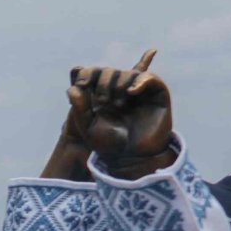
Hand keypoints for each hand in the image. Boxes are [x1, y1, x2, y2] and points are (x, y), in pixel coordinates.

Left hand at [68, 60, 175, 175]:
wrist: (130, 159)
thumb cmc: (109, 144)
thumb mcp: (88, 126)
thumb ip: (79, 107)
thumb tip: (72, 87)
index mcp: (104, 94)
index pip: (95, 72)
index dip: (88, 73)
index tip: (83, 85)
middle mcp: (122, 90)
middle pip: (110, 71)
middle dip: (103, 82)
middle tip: (103, 101)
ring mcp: (140, 92)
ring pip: (129, 73)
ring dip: (120, 84)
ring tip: (118, 104)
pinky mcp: (157, 96)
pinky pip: (151, 79)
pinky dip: (141, 80)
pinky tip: (131, 92)